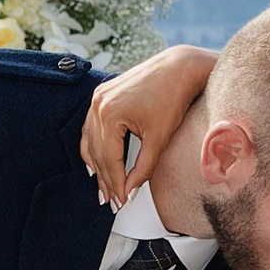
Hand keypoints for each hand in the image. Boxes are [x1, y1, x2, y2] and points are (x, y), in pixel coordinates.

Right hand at [80, 45, 213, 205]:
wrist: (179, 68)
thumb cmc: (173, 97)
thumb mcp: (159, 139)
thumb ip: (143, 168)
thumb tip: (130, 190)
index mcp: (110, 114)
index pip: (109, 159)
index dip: (115, 184)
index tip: (121, 201)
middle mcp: (98, 105)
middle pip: (97, 152)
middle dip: (105, 179)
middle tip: (112, 201)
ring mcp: (97, 98)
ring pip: (90, 141)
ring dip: (97, 166)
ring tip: (103, 188)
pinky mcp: (102, 95)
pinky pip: (91, 127)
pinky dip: (93, 146)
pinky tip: (95, 163)